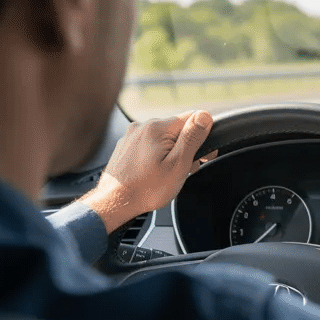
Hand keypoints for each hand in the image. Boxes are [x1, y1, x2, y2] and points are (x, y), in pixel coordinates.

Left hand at [81, 110, 215, 232]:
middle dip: (185, 147)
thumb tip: (205, 116)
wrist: (114, 203)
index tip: (200, 155)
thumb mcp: (177, 165)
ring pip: (163, 138)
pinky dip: (155, 156)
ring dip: (170, 153)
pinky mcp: (126, 145)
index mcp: (157, 127)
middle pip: (178, 129)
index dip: (202, 137)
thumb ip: (192, 137)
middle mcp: (142, 126)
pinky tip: (152, 173)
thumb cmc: (146, 189)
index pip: (192, 118)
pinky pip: (149, 144)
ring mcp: (132, 135)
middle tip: (182, 170)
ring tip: (165, 174)